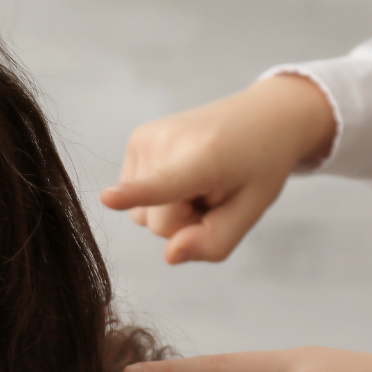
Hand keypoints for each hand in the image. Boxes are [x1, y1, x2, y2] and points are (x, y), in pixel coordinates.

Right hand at [99, 73, 335, 263]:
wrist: (263, 115)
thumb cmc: (258, 167)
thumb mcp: (251, 211)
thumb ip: (213, 243)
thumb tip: (169, 256)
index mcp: (205, 158)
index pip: (164, 184)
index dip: (135, 194)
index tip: (108, 198)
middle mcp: (168, 141)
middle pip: (157, 224)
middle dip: (184, 222)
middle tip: (214, 193)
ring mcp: (146, 137)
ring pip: (141, 213)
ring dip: (171, 209)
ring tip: (201, 181)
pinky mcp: (137, 139)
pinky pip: (136, 196)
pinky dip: (159, 195)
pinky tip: (185, 174)